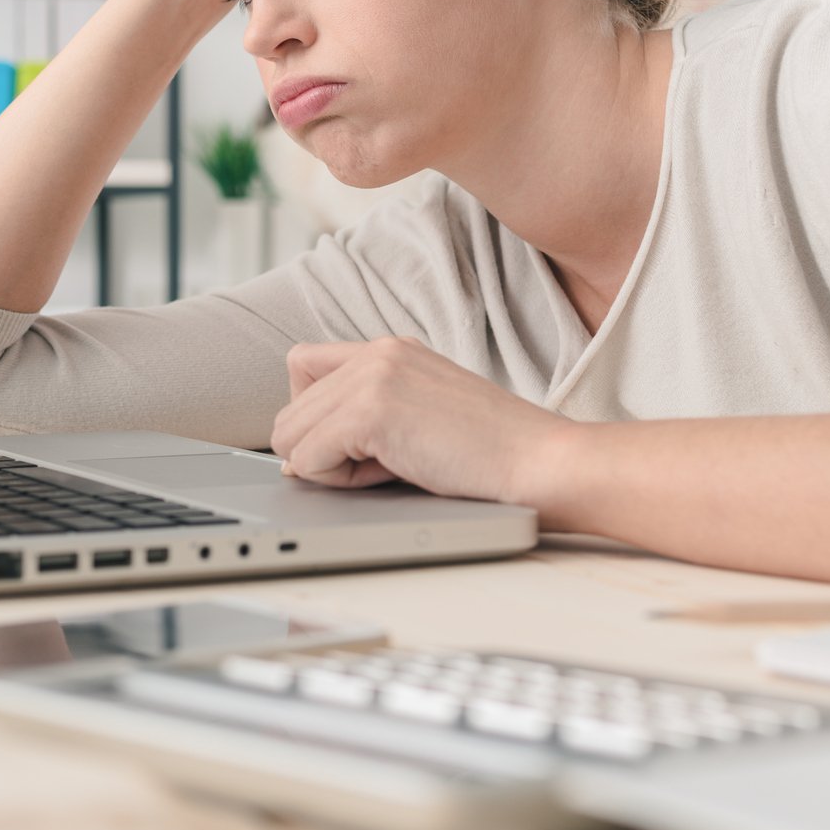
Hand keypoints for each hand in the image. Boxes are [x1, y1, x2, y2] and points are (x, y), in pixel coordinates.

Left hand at [270, 336, 571, 509]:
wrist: (539, 462)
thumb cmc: (493, 455)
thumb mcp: (422, 416)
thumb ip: (366, 419)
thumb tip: (296, 458)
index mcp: (391, 348)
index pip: (303, 367)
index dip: (316, 416)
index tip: (353, 446)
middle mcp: (377, 351)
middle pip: (290, 406)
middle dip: (322, 449)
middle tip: (377, 466)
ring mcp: (373, 376)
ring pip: (290, 433)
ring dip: (327, 466)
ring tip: (385, 471)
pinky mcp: (371, 411)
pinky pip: (306, 458)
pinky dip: (335, 481)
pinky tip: (388, 475)